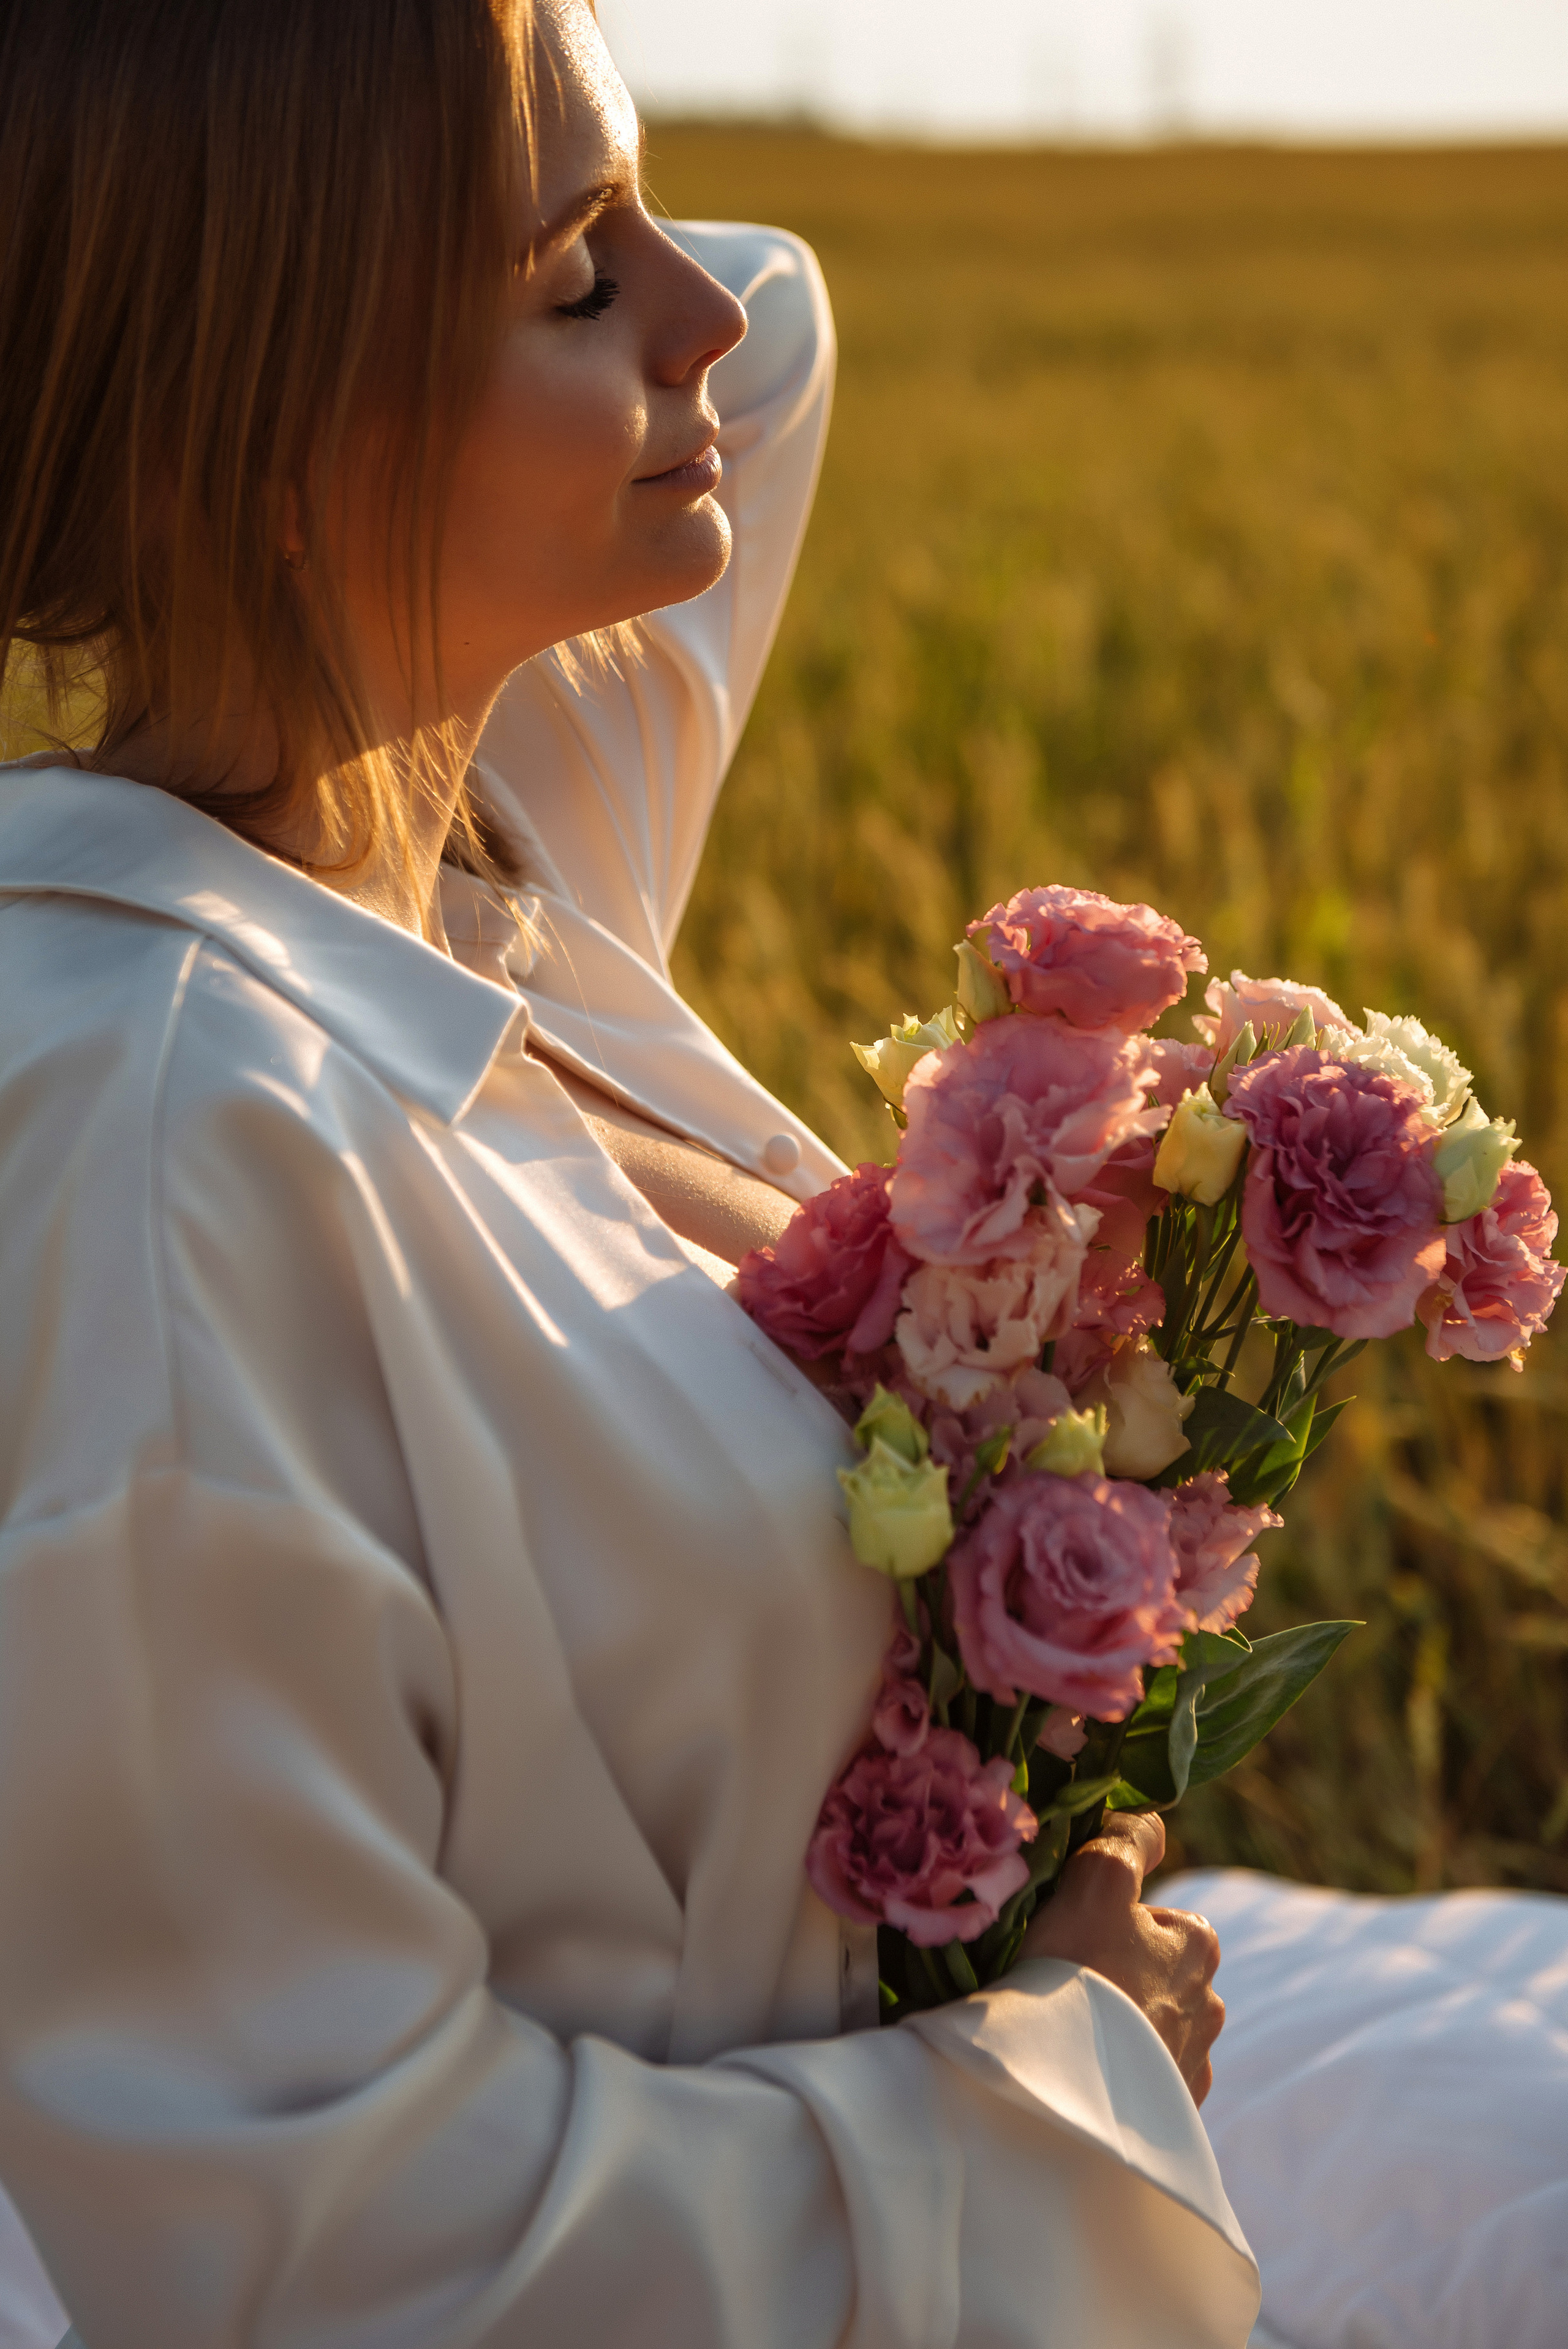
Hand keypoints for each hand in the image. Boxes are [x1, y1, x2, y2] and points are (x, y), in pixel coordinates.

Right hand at [1019, 1810, 1223, 2104]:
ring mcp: (1192, 2066)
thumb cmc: (1084, 1977)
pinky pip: (1139, 2079)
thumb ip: (1127, 1841)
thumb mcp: (1100, 1881)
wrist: (1074, 2101)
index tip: (1070, 1939)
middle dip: (1113, 1974)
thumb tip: (1149, 1819)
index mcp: (1200, 1944)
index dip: (1105, 1918)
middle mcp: (1210, 2005)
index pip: (1152, 1913)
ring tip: (1068, 2034)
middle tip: (1062, 1987)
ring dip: (1115, 2026)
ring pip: (1145, 2026)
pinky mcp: (1173, 2118)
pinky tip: (1084, 2074)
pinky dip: (1116, 2074)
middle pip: (1148, 1970)